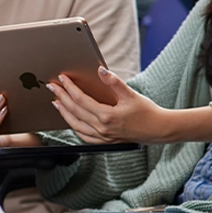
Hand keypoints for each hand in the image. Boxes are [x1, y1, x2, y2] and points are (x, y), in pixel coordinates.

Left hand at [46, 67, 167, 144]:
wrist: (158, 130)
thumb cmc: (147, 111)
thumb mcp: (131, 94)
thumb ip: (114, 82)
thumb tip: (100, 70)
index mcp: (107, 116)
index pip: (81, 100)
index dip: (69, 88)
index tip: (62, 79)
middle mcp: (102, 128)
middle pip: (74, 111)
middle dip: (61, 97)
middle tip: (52, 87)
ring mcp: (102, 137)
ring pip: (75, 125)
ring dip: (64, 113)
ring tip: (56, 102)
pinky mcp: (104, 142)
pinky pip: (83, 135)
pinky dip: (74, 126)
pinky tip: (70, 119)